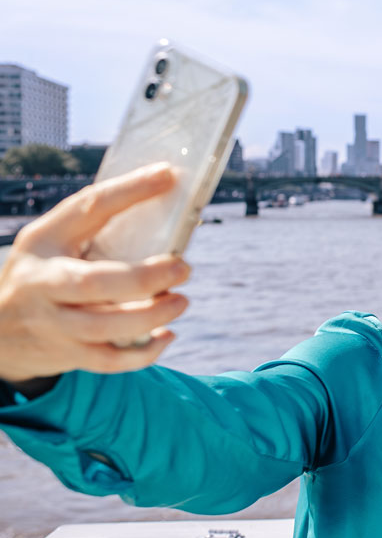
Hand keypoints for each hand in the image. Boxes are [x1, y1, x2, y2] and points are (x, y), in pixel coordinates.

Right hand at [0, 164, 190, 387]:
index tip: (167, 176)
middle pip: (94, 283)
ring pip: (106, 328)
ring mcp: (53, 324)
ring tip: (181, 301)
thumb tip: (168, 204)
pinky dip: (145, 353)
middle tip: (183, 267)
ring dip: (152, 316)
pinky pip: (110, 361)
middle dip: (145, 277)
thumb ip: (96, 226)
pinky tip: (168, 335)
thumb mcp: (51, 241)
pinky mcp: (67, 355)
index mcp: (42, 242)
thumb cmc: (42, 272)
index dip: (129, 191)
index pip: (87, 209)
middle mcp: (43, 284)